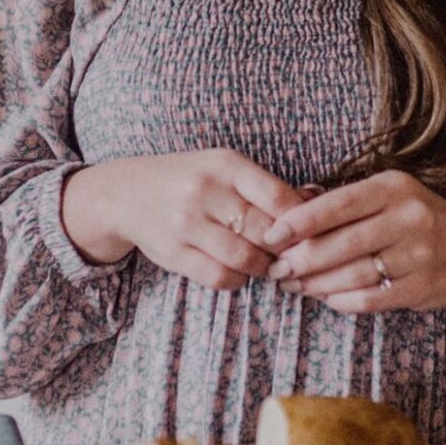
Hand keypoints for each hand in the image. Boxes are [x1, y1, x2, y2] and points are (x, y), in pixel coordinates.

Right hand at [62, 150, 305, 291]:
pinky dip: (238, 280)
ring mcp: (186, 223)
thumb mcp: (224, 168)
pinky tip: (239, 272)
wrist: (127, 194)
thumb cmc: (191, 180)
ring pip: (245, 258)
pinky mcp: (173, 252)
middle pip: (265, 231)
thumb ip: (266, 186)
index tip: (308, 232)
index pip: (278, 197)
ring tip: (266, 264)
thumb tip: (318, 202)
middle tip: (291, 255)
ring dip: (263, 267)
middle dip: (284, 249)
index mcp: (225, 164)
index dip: (301, 221)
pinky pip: (220, 277)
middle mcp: (205, 191)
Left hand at [265, 172, 445, 315]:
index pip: (338, 204)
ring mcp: (418, 255)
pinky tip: (325, 296)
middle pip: (341, 244)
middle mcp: (408, 218)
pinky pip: (370, 298)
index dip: (299, 221)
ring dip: (316, 283)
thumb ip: (342, 200)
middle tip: (276, 268)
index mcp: (393, 188)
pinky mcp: (422, 288)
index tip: (270, 235)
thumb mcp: (387, 194)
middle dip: (301, 259)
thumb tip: (289, 204)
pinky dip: (341, 299)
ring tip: (293, 284)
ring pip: (353, 274)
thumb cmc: (416, 216)